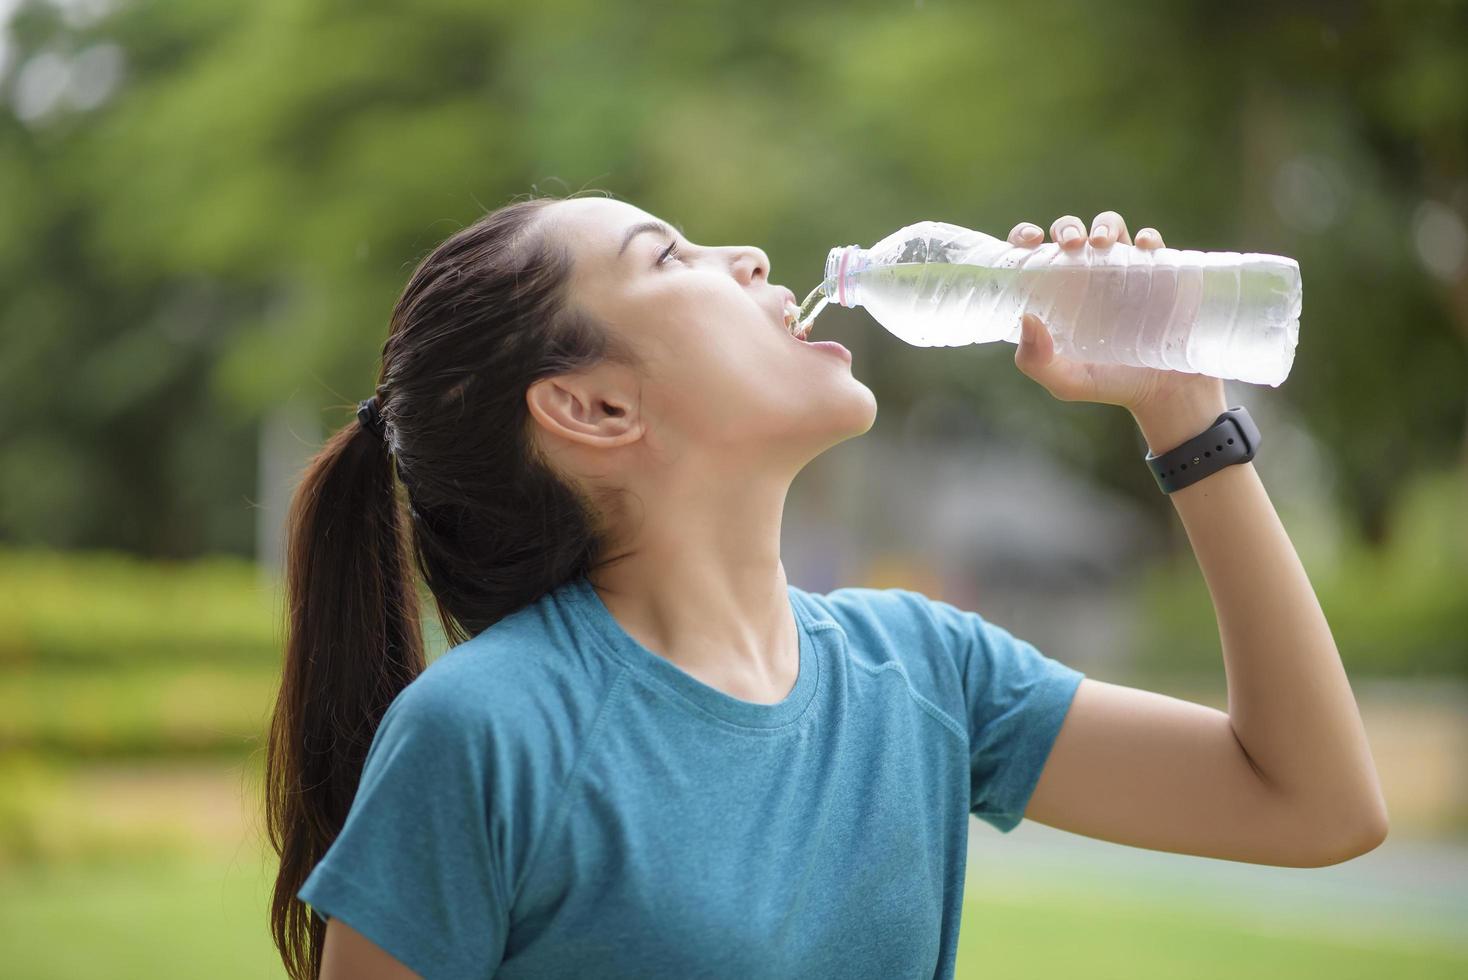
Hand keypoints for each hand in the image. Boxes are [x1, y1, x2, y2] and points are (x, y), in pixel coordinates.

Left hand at [1007, 211, 1224, 414]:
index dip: (1024, 237)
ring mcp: (1125, 272)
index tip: (1028, 239)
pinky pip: (1153, 243)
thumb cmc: (1112, 385)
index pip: (1033, 255)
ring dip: (1104, 224)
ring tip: (1101, 243)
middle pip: (1072, 233)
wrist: (1169, 394)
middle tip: (1070, 244)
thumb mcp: (1067, 382)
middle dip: (1068, 227)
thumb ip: (1036, 362)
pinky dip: (1147, 238)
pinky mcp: (1161, 273)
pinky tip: (1144, 248)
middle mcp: (1088, 278)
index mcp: (1058, 295)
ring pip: (1111, 227)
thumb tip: (1027, 318)